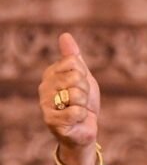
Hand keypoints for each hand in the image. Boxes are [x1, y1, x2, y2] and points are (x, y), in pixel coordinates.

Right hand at [38, 33, 99, 164]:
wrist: (85, 128)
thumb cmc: (83, 103)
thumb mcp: (82, 77)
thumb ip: (73, 58)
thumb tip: (65, 35)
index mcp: (51, 74)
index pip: (74, 62)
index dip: (84, 75)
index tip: (81, 86)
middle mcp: (44, 88)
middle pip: (76, 78)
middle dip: (85, 91)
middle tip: (81, 100)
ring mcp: (45, 105)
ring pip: (77, 95)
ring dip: (84, 105)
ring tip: (78, 110)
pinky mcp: (51, 121)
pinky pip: (77, 111)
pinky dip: (82, 116)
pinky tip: (76, 120)